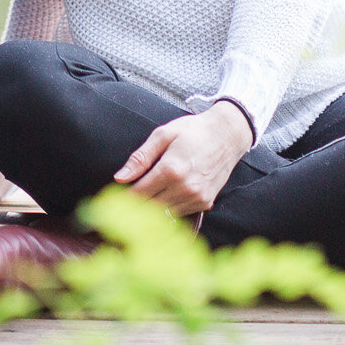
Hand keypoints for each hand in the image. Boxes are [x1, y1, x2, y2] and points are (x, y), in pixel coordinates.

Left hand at [113, 101, 253, 216]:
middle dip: (136, 203)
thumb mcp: (163, 135)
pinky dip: (169, 206)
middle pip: (149, 206)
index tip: (116, 195)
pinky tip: (167, 193)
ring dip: (152, 207)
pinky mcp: (205, 203)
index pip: (138, 193)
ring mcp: (197, 197)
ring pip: (163, 213)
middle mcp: (185, 187)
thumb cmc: (194, 131)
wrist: (228, 135)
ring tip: (148, 193)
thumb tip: (120, 178)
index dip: (125, 195)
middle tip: (128, 197)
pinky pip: (179, 212)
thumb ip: (140, 158)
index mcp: (171, 169)